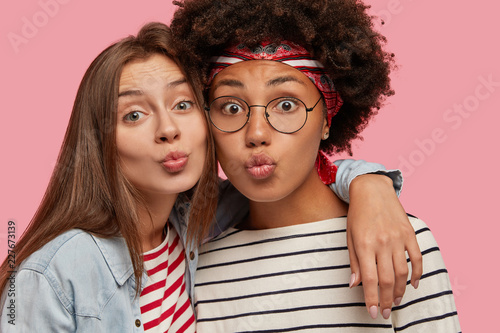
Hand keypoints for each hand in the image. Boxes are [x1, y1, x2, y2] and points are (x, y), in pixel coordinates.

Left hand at [346, 174, 421, 319]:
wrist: (372, 190)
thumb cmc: (357, 215)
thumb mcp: (349, 237)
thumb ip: (354, 262)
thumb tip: (355, 285)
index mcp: (364, 244)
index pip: (369, 279)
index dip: (372, 299)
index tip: (374, 312)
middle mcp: (382, 242)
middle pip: (387, 279)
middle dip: (387, 300)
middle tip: (386, 312)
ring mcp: (397, 237)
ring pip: (403, 272)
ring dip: (401, 290)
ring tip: (397, 301)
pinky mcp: (409, 233)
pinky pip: (417, 258)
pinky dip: (417, 273)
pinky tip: (413, 284)